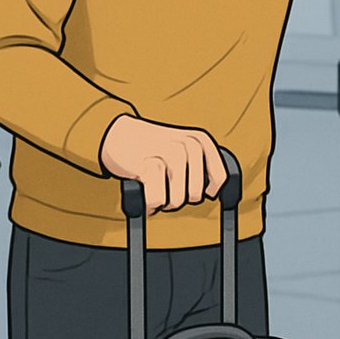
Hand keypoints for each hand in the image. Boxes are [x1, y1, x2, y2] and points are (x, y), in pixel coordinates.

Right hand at [99, 115, 226, 215]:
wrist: (120, 135)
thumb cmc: (156, 148)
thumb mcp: (184, 148)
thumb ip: (201, 167)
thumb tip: (213, 193)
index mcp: (201, 141)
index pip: (220, 178)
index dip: (209, 191)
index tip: (202, 193)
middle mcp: (189, 145)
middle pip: (195, 194)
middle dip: (181, 198)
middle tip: (168, 189)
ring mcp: (169, 153)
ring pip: (176, 200)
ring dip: (165, 203)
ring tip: (157, 190)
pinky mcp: (148, 164)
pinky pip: (157, 200)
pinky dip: (150, 204)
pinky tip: (145, 194)